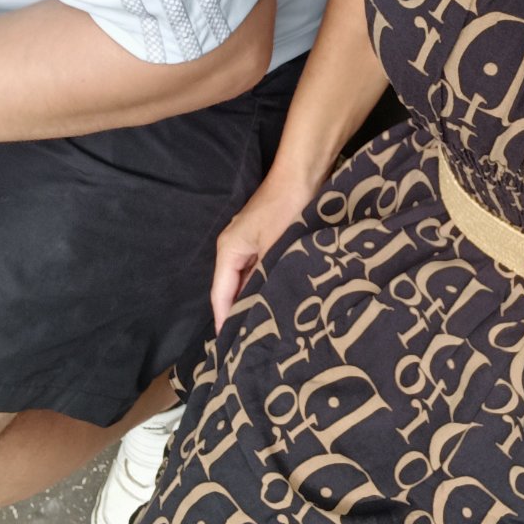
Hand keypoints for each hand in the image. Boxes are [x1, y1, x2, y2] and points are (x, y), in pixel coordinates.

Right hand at [210, 172, 320, 331]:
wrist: (303, 173)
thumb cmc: (288, 208)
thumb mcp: (276, 248)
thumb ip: (264, 280)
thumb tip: (257, 310)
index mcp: (229, 251)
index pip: (221, 296)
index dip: (224, 321)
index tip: (229, 349)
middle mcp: (233, 248)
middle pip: (230, 289)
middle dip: (238, 314)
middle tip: (248, 345)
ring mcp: (249, 243)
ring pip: (246, 281)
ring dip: (253, 300)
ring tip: (262, 329)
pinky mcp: (265, 239)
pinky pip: (259, 269)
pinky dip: (264, 285)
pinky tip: (275, 299)